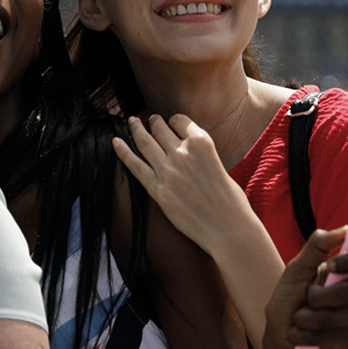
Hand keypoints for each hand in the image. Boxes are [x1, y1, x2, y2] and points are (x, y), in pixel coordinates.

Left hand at [112, 114, 254, 257]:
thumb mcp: (220, 165)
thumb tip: (187, 151)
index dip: (173, 121)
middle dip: (153, 122)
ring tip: (131, 122)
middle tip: (148, 120)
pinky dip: (123, 151)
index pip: (179, 120)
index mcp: (202, 142)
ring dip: (135, 128)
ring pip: (145, 141)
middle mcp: (183, 152)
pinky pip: (134, 165)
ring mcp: (168, 170)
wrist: (228, 228)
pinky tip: (116, 141)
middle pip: (159, 128)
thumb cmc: (231, 201)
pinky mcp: (157, 190)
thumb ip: (201, 155)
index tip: (170, 123)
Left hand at [263, 228, 347, 348]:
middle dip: (321, 298)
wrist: (281, 342)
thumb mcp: (295, 271)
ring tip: (301, 321)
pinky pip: (345, 334)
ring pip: (347, 314)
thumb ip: (316, 247)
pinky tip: (308, 337)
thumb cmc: (287, 303)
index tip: (330, 266)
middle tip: (306, 301)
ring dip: (313, 319)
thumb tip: (345, 229)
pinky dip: (317, 336)